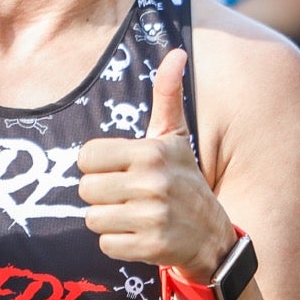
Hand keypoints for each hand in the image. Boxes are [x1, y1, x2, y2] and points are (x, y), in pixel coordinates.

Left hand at [77, 48, 232, 277]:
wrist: (212, 236)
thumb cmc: (184, 179)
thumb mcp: (175, 138)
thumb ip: (168, 95)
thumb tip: (176, 52)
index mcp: (152, 151)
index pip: (86, 157)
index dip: (99, 166)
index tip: (121, 171)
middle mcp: (153, 182)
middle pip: (86, 189)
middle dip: (103, 195)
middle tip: (130, 196)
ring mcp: (153, 216)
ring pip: (93, 219)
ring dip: (110, 221)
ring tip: (136, 215)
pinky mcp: (151, 247)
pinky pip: (106, 245)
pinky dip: (119, 244)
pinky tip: (141, 236)